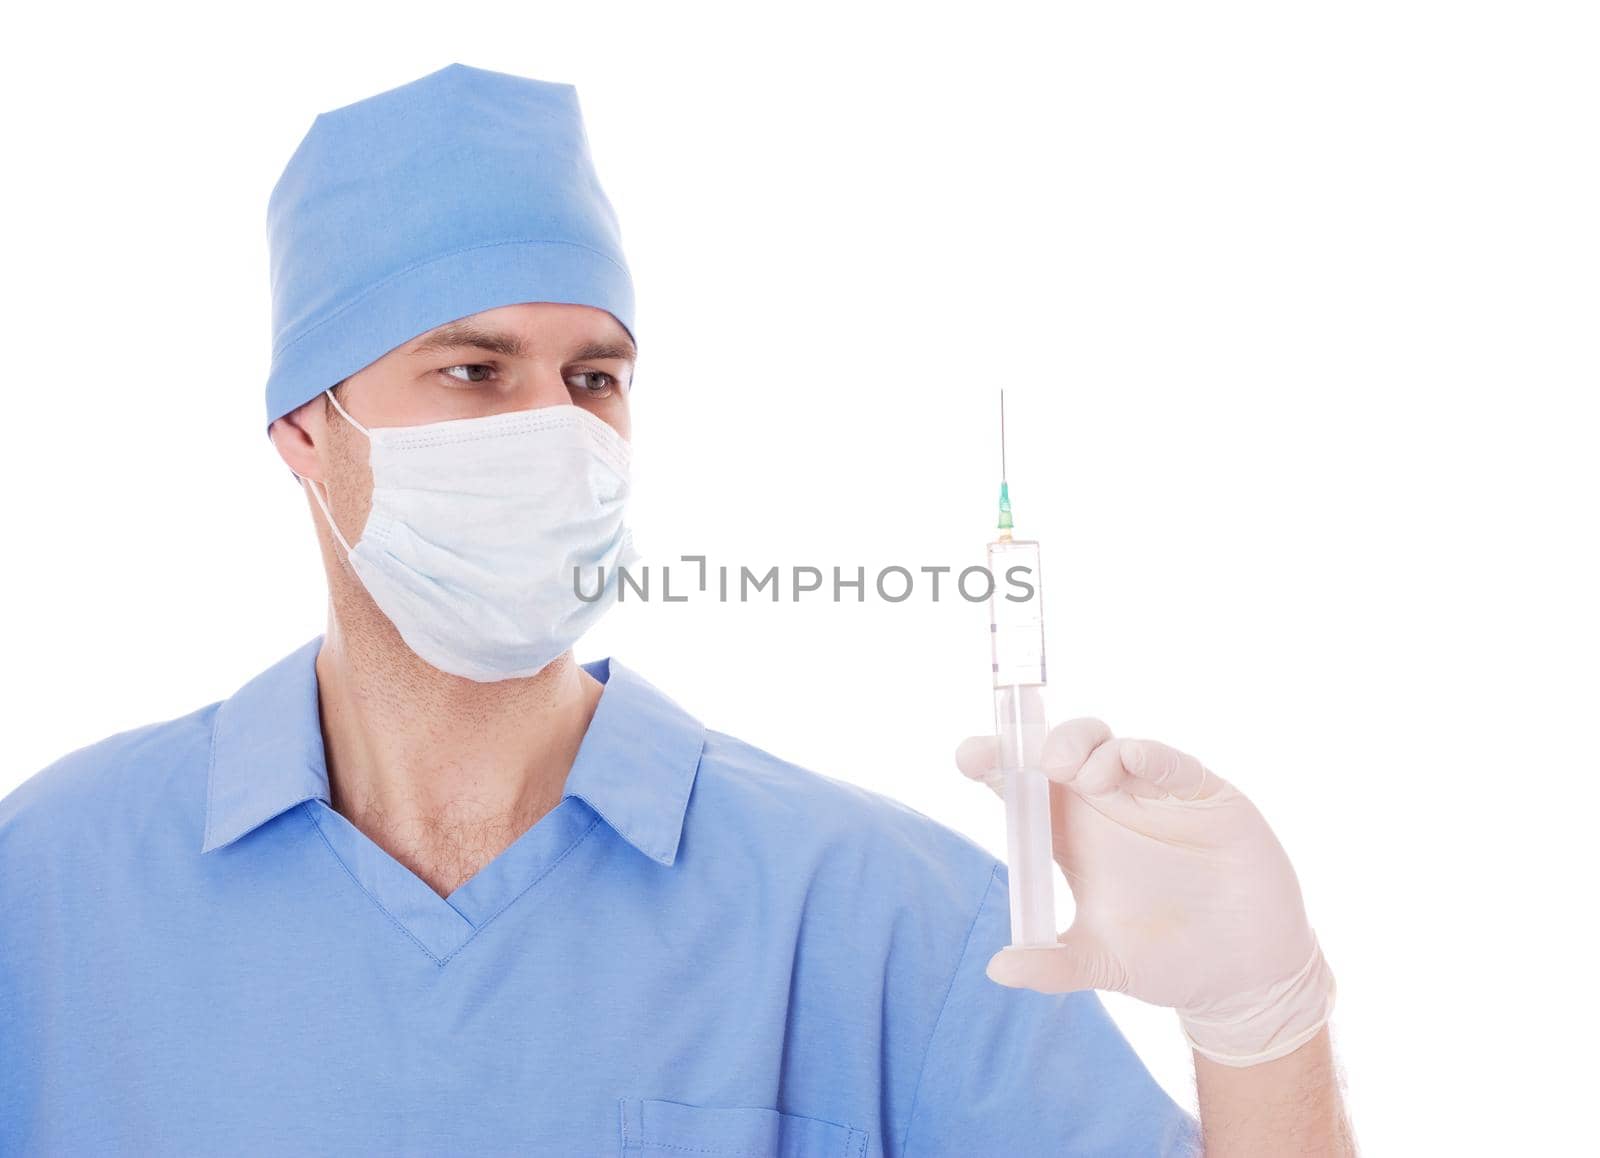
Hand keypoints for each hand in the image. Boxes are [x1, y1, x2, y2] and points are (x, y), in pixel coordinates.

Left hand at [955, 718, 1336, 1067]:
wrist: (1241, 977)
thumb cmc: (1164, 960)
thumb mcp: (1101, 963)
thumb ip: (1052, 965)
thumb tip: (996, 969)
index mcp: (1072, 834)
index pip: (1025, 788)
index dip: (996, 765)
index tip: (969, 759)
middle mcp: (1107, 805)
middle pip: (1063, 752)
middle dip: (1041, 745)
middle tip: (1035, 765)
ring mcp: (1154, 795)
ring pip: (1111, 745)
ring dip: (1086, 746)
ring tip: (1075, 773)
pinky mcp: (1203, 795)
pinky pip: (1171, 762)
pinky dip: (1148, 754)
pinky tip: (1131, 759)